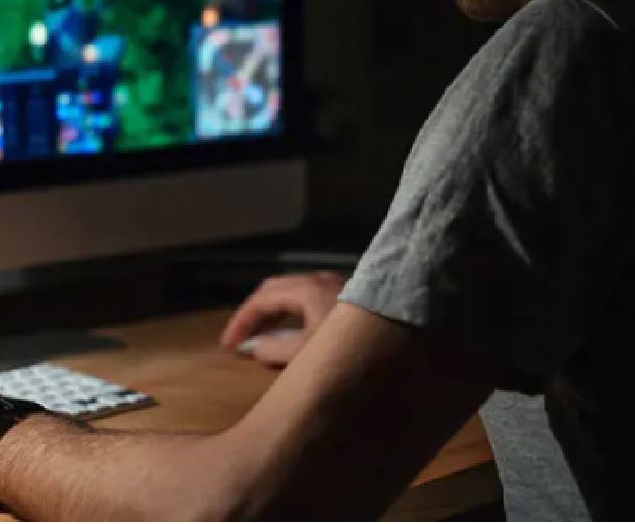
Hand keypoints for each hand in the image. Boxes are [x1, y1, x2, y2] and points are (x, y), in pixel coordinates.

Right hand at [220, 271, 347, 365]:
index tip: (227, 345)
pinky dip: (291, 313)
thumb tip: (254, 348)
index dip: (241, 321)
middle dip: (254, 313)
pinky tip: (292, 332)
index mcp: (308, 289)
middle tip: (240, 339)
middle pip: (275, 289)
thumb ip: (276, 349)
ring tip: (260, 338)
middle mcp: (320, 279)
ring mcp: (336, 285)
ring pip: (292, 293)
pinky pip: (308, 298)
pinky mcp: (348, 296)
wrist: (407, 338)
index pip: (262, 298)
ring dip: (273, 313)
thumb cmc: (355, 349)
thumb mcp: (309, 355)